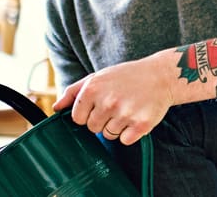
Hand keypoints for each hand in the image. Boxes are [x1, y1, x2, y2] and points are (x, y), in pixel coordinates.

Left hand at [53, 57, 173, 144]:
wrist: (161, 76)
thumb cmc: (126, 76)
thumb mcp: (97, 77)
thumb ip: (73, 92)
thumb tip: (56, 108)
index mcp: (92, 89)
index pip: (77, 118)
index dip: (87, 113)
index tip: (98, 104)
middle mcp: (107, 102)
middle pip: (92, 128)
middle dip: (101, 120)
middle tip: (116, 105)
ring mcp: (124, 114)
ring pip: (108, 135)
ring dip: (116, 126)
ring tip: (127, 109)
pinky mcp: (141, 125)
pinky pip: (124, 140)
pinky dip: (130, 133)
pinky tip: (136, 117)